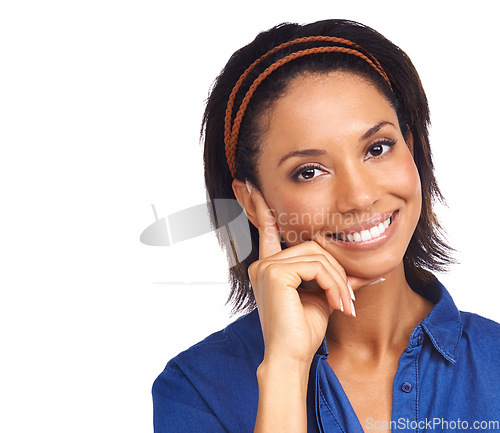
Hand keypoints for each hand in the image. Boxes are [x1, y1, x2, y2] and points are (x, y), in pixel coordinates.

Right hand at [247, 185, 375, 366]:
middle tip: (349, 301)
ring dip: (338, 281)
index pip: (267, 231)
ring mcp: (266, 267)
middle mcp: (263, 264)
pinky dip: (333, 284)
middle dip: (336, 272)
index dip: (262, 208)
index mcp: (269, 267)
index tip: (251, 186)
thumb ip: (335, 279)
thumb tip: (365, 271)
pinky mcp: (275, 272)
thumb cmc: (302, 331)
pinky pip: (315, 266)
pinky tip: (336, 304)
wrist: (291, 357)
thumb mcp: (322, 298)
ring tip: (345, 306)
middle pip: (312, 248)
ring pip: (317, 256)